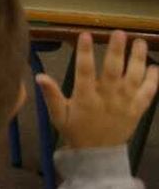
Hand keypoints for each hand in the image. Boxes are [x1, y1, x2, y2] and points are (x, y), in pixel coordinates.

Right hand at [38, 31, 158, 149]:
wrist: (98, 155)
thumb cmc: (75, 130)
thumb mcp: (58, 115)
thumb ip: (51, 95)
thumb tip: (40, 75)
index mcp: (86, 98)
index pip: (84, 71)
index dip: (85, 53)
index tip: (85, 35)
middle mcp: (107, 99)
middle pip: (113, 71)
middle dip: (116, 51)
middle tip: (119, 33)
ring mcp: (125, 104)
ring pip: (133, 79)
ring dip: (137, 59)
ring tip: (140, 42)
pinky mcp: (137, 110)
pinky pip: (147, 94)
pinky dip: (152, 81)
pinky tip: (154, 67)